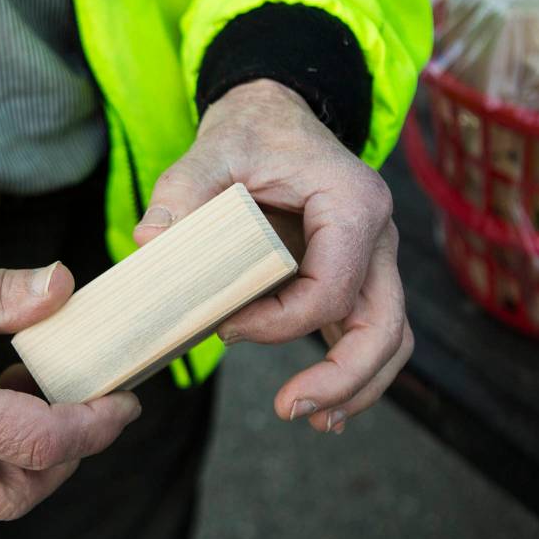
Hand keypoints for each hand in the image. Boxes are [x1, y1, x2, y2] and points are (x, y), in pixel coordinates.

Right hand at [0, 213, 140, 517]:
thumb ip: (2, 294)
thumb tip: (65, 290)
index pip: (33, 444)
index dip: (92, 428)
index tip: (123, 399)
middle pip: (14, 492)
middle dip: (67, 458)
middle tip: (94, 404)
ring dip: (35, 455)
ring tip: (50, 391)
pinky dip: (0, 445)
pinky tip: (7, 390)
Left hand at [134, 80, 412, 433]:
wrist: (273, 119)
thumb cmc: (247, 136)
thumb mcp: (208, 154)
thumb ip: (180, 193)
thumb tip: (148, 241)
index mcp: (350, 203)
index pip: (332, 286)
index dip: (280, 322)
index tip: (227, 327)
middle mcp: (377, 233)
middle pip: (384, 324)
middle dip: (343, 377)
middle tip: (291, 408)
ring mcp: (373, 258)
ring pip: (390, 337)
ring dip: (357, 386)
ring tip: (314, 418)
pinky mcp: (355, 276)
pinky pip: (369, 331)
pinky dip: (354, 373)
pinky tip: (323, 407)